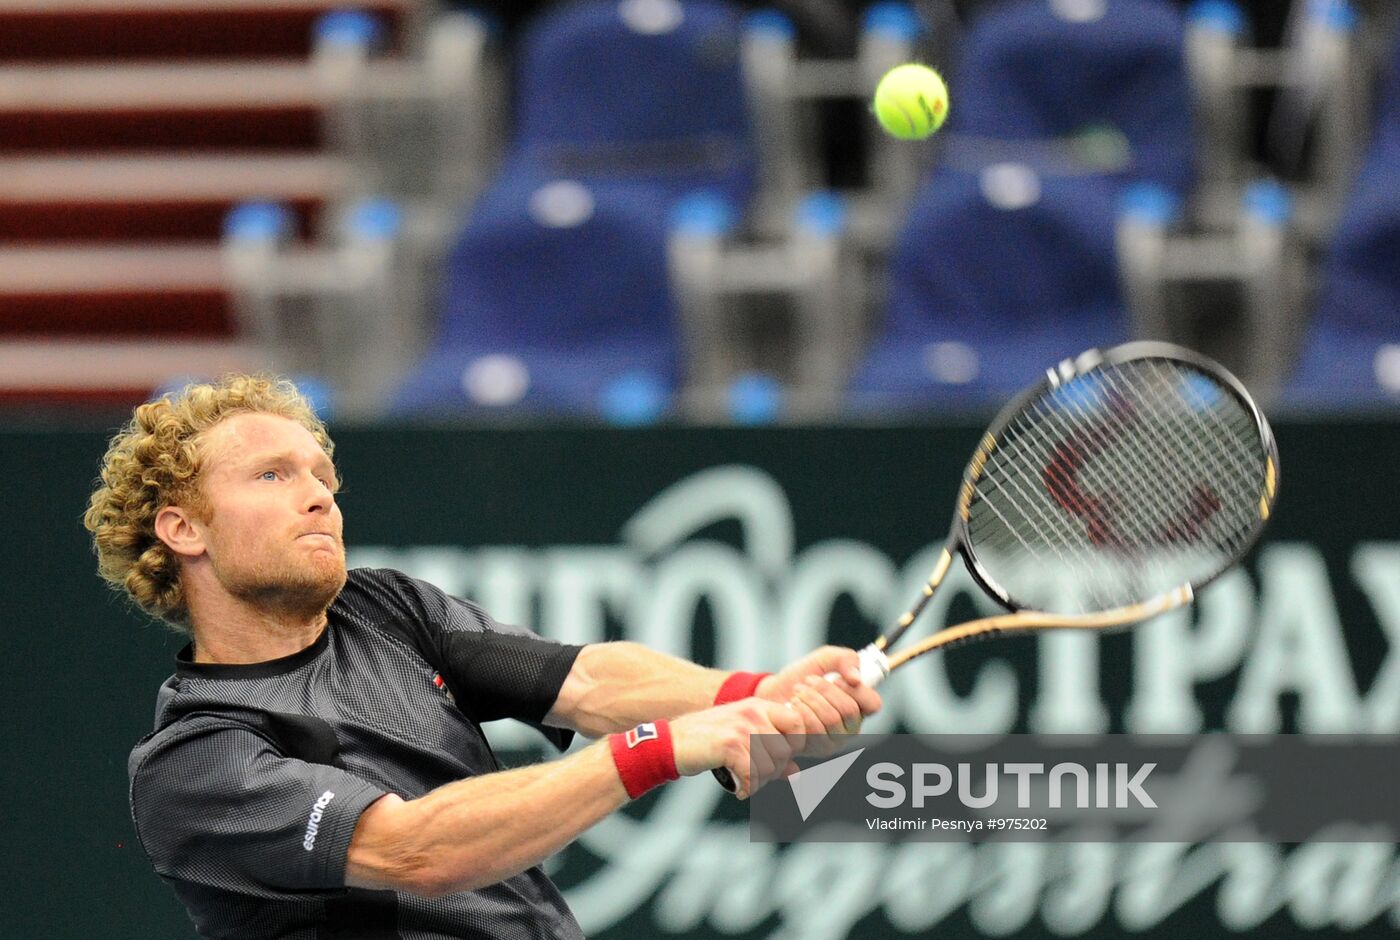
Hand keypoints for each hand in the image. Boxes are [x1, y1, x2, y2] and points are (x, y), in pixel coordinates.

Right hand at [670, 699, 803, 799]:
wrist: (670, 742)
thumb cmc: (707, 742)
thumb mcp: (741, 740)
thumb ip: (771, 753)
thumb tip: (796, 772)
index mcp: (759, 705)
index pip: (797, 722)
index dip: (795, 744)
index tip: (779, 759)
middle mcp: (753, 712)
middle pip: (785, 750)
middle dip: (774, 771)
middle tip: (756, 777)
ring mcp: (742, 727)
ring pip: (771, 765)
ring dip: (760, 782)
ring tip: (746, 783)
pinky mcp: (730, 744)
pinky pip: (753, 774)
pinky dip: (748, 788)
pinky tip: (738, 789)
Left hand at [757, 646, 881, 756]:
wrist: (773, 693)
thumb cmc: (802, 676)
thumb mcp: (824, 659)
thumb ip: (846, 659)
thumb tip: (856, 678)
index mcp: (859, 705)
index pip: (873, 703)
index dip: (855, 690)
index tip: (836, 678)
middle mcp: (851, 726)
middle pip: (849, 710)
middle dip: (825, 690)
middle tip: (808, 681)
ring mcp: (835, 740)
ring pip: (831, 719)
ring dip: (810, 698)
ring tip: (798, 691)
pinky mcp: (817, 748)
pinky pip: (814, 730)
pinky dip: (800, 711)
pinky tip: (792, 705)